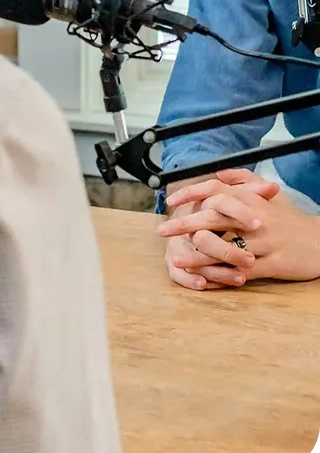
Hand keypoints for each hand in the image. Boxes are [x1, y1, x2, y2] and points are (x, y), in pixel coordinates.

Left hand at [159, 167, 319, 282]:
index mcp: (251, 199)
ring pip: (225, 247)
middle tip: (162, 230)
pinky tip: (206, 279)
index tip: (170, 201)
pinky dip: (223, 275)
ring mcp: (265, 242)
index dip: (191, 194)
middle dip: (184, 224)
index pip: (216, 191)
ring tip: (177, 259)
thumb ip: (244, 181)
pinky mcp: (273, 264)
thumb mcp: (269, 194)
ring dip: (198, 255)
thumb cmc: (290, 219)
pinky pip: (242, 271)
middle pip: (214, 218)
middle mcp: (255, 218)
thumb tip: (220, 173)